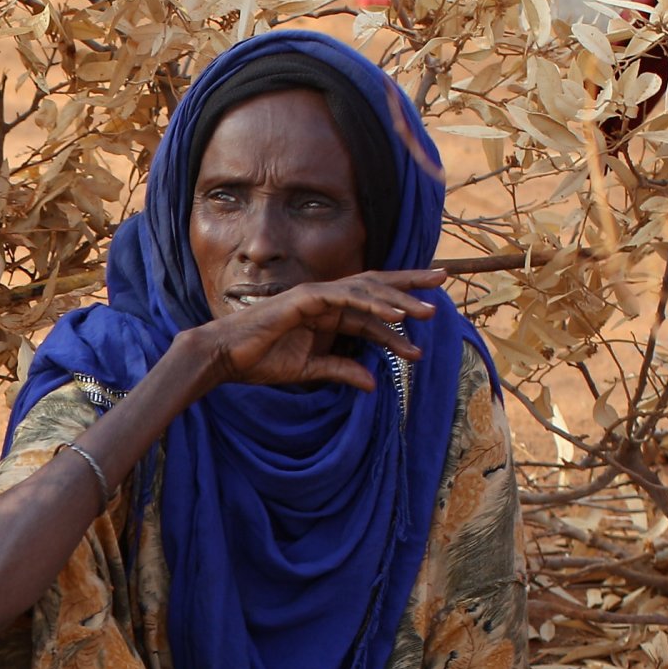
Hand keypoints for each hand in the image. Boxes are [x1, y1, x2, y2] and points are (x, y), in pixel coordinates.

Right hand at [186, 269, 447, 393]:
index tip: (429, 323)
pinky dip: (372, 304)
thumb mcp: (308, 370)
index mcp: (326, 313)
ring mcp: (315, 295)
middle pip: (376, 286)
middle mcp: (324, 299)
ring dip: (399, 300)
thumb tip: (372, 384)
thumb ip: (341, 371)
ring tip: (427, 311)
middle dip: (410, 285)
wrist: (224, 358)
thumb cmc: (258, 362)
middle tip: (443, 284)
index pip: (371, 309)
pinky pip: (346, 299)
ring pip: (366, 291)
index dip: (400, 314)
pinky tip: (395, 315)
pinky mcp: (305, 299)